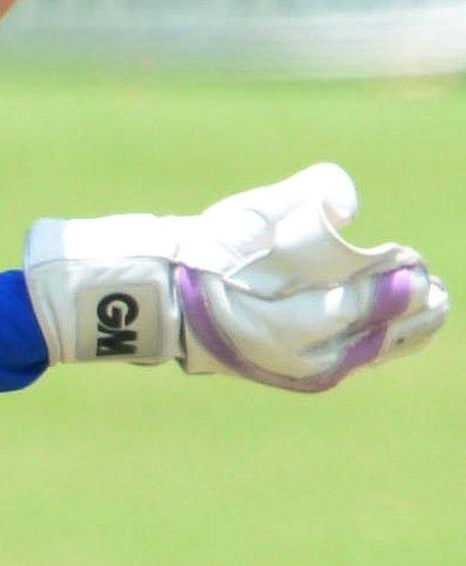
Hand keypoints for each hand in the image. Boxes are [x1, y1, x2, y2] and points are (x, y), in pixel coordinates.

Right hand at [24, 164, 445, 390]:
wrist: (130, 297)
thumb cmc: (183, 254)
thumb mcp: (236, 218)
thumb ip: (295, 199)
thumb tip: (346, 199)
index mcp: (275, 321)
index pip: (350, 307)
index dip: (388, 288)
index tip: (413, 263)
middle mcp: (284, 353)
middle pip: (363, 337)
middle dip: (405, 315)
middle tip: (438, 292)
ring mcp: (279, 365)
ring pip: (355, 353)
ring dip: (395, 334)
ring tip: (429, 312)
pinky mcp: (272, 367)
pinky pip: (336, 360)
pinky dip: (367, 344)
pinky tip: (384, 332)